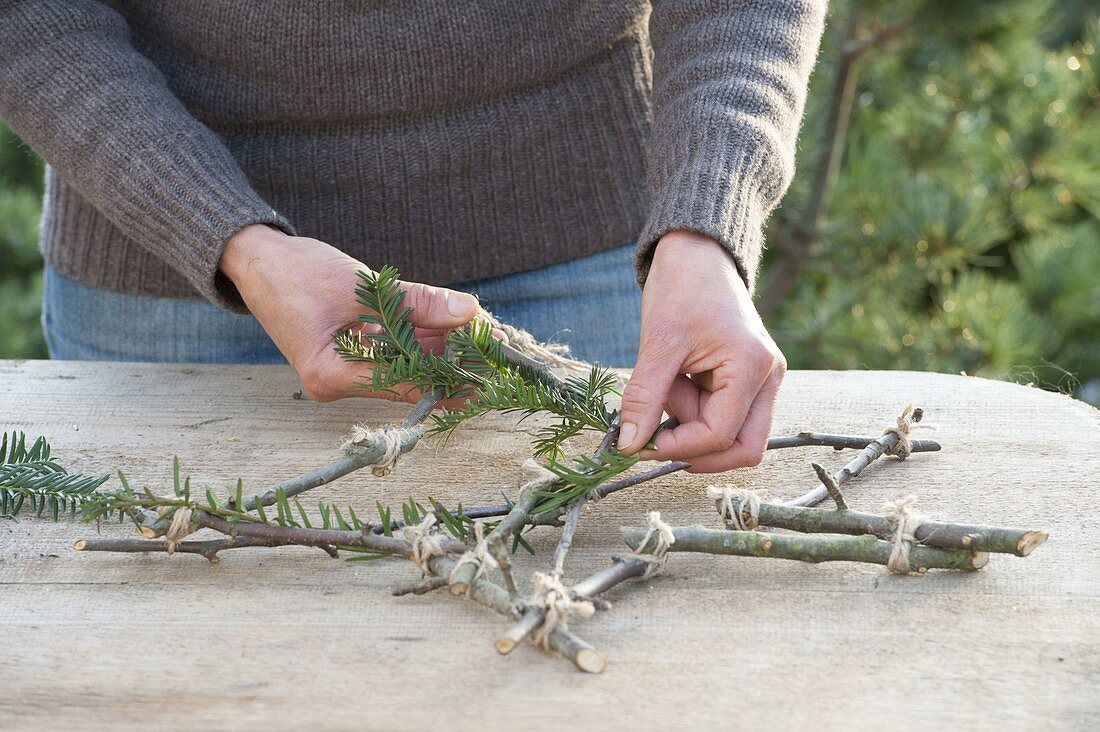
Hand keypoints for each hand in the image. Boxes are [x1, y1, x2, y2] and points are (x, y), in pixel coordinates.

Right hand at [219, 225, 479, 402]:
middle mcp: (334, 385)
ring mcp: (341, 374)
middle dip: (453, 361)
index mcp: (329, 376)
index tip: (489, 363)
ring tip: (487, 339)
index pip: (404, 380)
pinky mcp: (347, 358)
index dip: (451, 370)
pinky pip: (391, 354)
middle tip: (499, 348)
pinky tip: (455, 332)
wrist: (255, 260)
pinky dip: (419, 341)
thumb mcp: (362, 284)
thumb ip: (418, 301)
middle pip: (407, 378)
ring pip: (404, 366)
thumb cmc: (297, 271)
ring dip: (441, 350)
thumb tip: (471, 312)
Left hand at [616, 231, 785, 471]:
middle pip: (743, 448)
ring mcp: (763, 380)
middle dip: (696, 449)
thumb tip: (631, 447)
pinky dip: (695, 412)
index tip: (640, 444)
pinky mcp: (749, 381)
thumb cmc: (681, 287)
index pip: (721, 434)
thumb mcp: (657, 343)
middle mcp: (768, 377)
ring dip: (693, 425)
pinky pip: (725, 417)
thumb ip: (644, 398)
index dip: (679, 447)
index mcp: (752, 364)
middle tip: (654, 436)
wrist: (697, 254)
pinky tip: (679, 383)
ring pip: (733, 436)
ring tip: (670, 384)